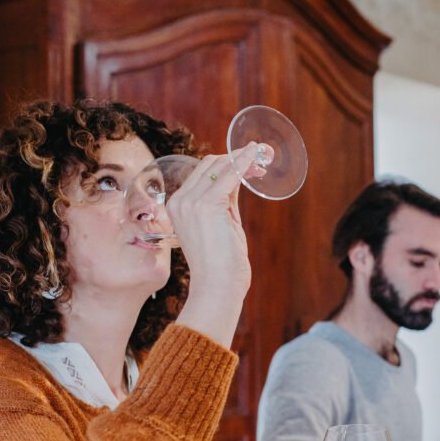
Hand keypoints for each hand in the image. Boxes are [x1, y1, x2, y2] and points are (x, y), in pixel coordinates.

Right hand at [165, 145, 263, 297]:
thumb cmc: (222, 262)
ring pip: (220, 166)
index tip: (248, 162)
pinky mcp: (208, 204)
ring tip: (262, 156)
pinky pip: (229, 174)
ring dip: (242, 158)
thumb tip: (239, 176)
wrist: (217, 285)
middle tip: (259, 157)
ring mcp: (191, 202)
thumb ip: (226, 201)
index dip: (226, 163)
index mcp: (177, 206)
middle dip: (235, 157)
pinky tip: (255, 155)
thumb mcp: (222, 224)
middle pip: (209, 165)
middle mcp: (180, 201)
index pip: (201, 173)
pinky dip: (243, 161)